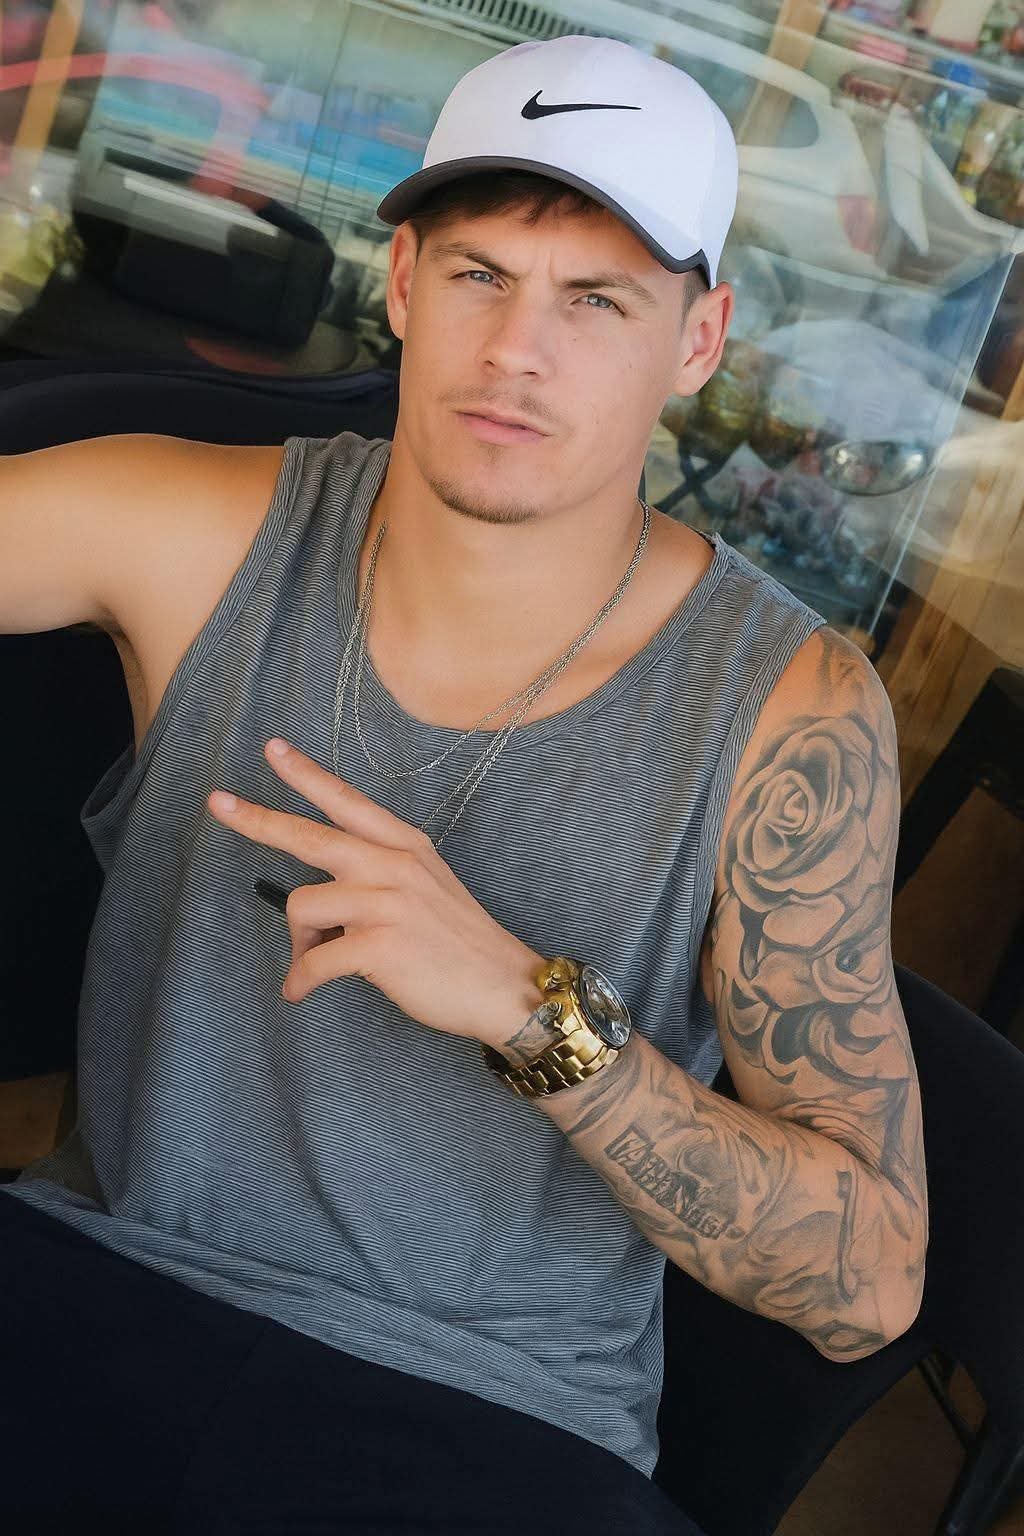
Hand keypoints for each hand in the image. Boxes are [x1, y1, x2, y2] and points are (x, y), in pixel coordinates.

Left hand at [207, 737, 544, 1046]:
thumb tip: (321, 901)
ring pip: (303, 906)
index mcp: (404, 845)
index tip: (273, 748)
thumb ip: (378, 876)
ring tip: (312, 962)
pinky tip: (301, 991)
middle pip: (309, 836)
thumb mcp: (426, 886)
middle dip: (257, 819)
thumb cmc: (459, 942)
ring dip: (298, 943)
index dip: (306, 774)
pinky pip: (313, 961)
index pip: (347, 801)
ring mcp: (386, 903)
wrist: (504, 986)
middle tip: (216, 804)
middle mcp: (393, 864)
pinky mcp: (379, 945)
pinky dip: (301, 980)